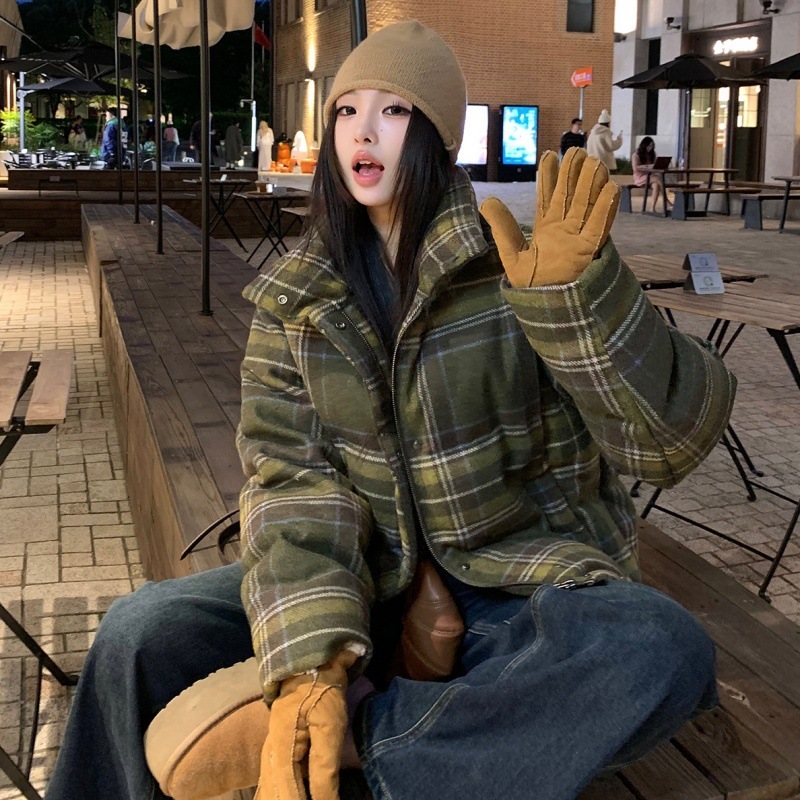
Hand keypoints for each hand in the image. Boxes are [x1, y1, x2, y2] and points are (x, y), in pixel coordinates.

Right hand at [255, 651, 356, 799]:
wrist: (309, 664)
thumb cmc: (322, 692)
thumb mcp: (330, 726)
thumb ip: (325, 767)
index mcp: (280, 749)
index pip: (285, 793)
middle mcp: (270, 755)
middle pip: (273, 793)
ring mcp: (271, 753)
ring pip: (270, 789)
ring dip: (283, 797)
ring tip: (299, 799)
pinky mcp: (278, 751)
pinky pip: (274, 781)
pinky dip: (282, 793)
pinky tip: (290, 795)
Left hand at [480, 147, 619, 287]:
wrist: (545, 306)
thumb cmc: (531, 284)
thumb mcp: (511, 255)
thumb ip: (502, 228)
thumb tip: (486, 201)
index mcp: (545, 229)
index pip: (548, 196)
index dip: (549, 176)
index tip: (549, 154)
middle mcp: (564, 229)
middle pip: (570, 195)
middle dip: (573, 173)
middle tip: (575, 150)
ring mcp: (578, 238)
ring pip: (587, 205)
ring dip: (591, 184)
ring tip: (593, 162)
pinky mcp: (589, 251)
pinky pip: (600, 227)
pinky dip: (605, 209)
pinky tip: (610, 189)